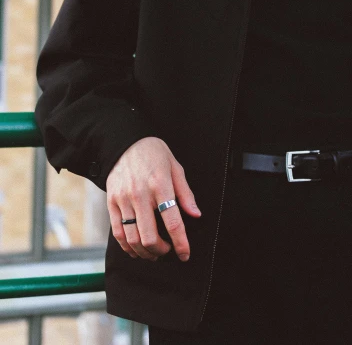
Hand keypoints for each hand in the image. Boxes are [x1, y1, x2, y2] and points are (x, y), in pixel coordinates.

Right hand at [106, 136, 201, 260]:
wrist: (125, 142)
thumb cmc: (154, 154)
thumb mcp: (175, 167)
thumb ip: (185, 193)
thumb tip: (195, 215)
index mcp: (160, 184)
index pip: (173, 221)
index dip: (181, 242)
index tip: (185, 254)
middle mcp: (140, 194)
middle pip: (149, 236)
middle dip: (161, 251)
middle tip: (167, 251)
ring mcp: (123, 199)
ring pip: (132, 238)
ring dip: (144, 252)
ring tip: (153, 253)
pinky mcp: (111, 202)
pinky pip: (117, 232)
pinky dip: (127, 246)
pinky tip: (135, 249)